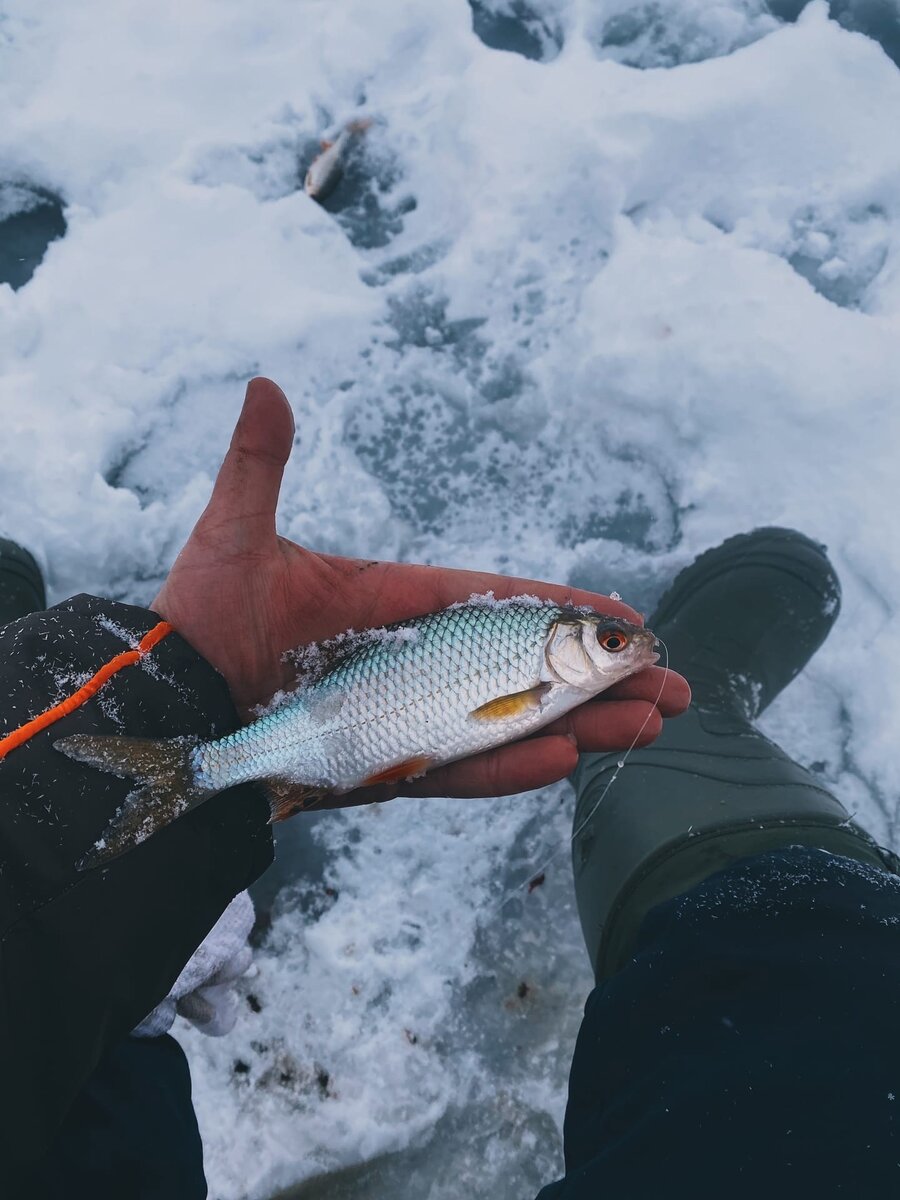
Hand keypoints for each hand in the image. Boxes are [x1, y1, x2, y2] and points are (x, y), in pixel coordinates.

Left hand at [153, 379, 689, 806]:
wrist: (164, 706)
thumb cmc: (197, 619)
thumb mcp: (235, 534)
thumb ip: (261, 465)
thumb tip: (262, 380)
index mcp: (394, 602)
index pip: (498, 601)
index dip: (563, 610)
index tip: (624, 616)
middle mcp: (411, 663)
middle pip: (523, 670)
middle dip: (601, 682)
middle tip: (673, 691)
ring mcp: (402, 718)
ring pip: (507, 723)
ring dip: (579, 728)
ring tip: (650, 729)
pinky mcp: (382, 767)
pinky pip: (456, 768)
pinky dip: (506, 767)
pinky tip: (566, 760)